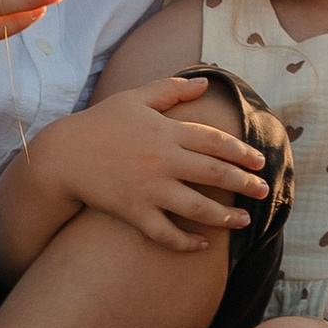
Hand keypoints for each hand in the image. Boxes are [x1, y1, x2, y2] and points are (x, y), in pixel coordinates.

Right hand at [52, 77, 272, 252]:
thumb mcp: (135, 98)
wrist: (63, 155)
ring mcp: (149, 189)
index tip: (259, 162)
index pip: (214, 142)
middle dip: (243, 184)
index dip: (240, 152)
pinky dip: (185, 242)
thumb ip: (171, 89)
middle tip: (263, 191)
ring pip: (196, 208)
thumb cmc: (101, 123)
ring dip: (224, 217)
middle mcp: (162, 161)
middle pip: (213, 174)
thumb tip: (204, 83)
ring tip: (243, 221)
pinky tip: (201, 245)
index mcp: (166, 132)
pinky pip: (165, 233)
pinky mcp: (134, 212)